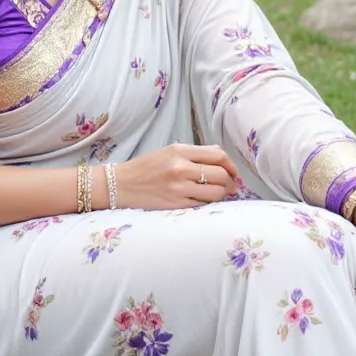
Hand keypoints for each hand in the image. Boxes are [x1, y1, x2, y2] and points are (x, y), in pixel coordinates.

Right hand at [115, 142, 238, 210]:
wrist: (122, 184)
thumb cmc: (146, 167)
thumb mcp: (169, 152)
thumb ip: (194, 154)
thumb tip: (222, 160)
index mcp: (179, 150)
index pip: (217, 155)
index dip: (230, 164)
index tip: (233, 172)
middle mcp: (180, 167)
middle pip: (220, 174)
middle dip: (229, 181)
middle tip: (227, 186)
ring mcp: (178, 187)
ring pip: (216, 192)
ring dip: (221, 194)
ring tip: (216, 194)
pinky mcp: (176, 205)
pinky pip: (203, 205)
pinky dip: (208, 203)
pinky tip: (204, 201)